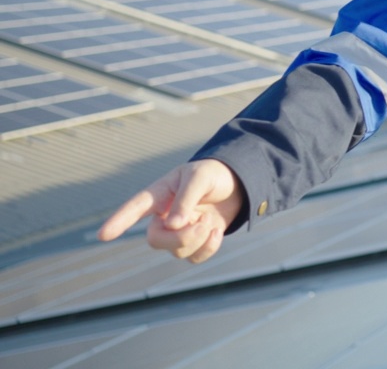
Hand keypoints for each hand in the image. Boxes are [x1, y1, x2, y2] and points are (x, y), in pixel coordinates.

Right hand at [97, 159, 245, 262]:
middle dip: (179, 239)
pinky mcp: (195, 243)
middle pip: (155, 240)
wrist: (237, 184)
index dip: (119, 221)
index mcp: (159, 195)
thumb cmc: (213, 175)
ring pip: (177, 251)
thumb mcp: (200, 177)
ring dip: (198, 239)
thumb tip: (173, 225)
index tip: (103, 235)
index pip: (134, 208)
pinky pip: (194, 258)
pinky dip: (209, 248)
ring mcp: (178, 232)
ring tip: (210, 220)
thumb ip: (185, 198)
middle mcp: (163, 217)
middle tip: (203, 224)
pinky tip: (217, 232)